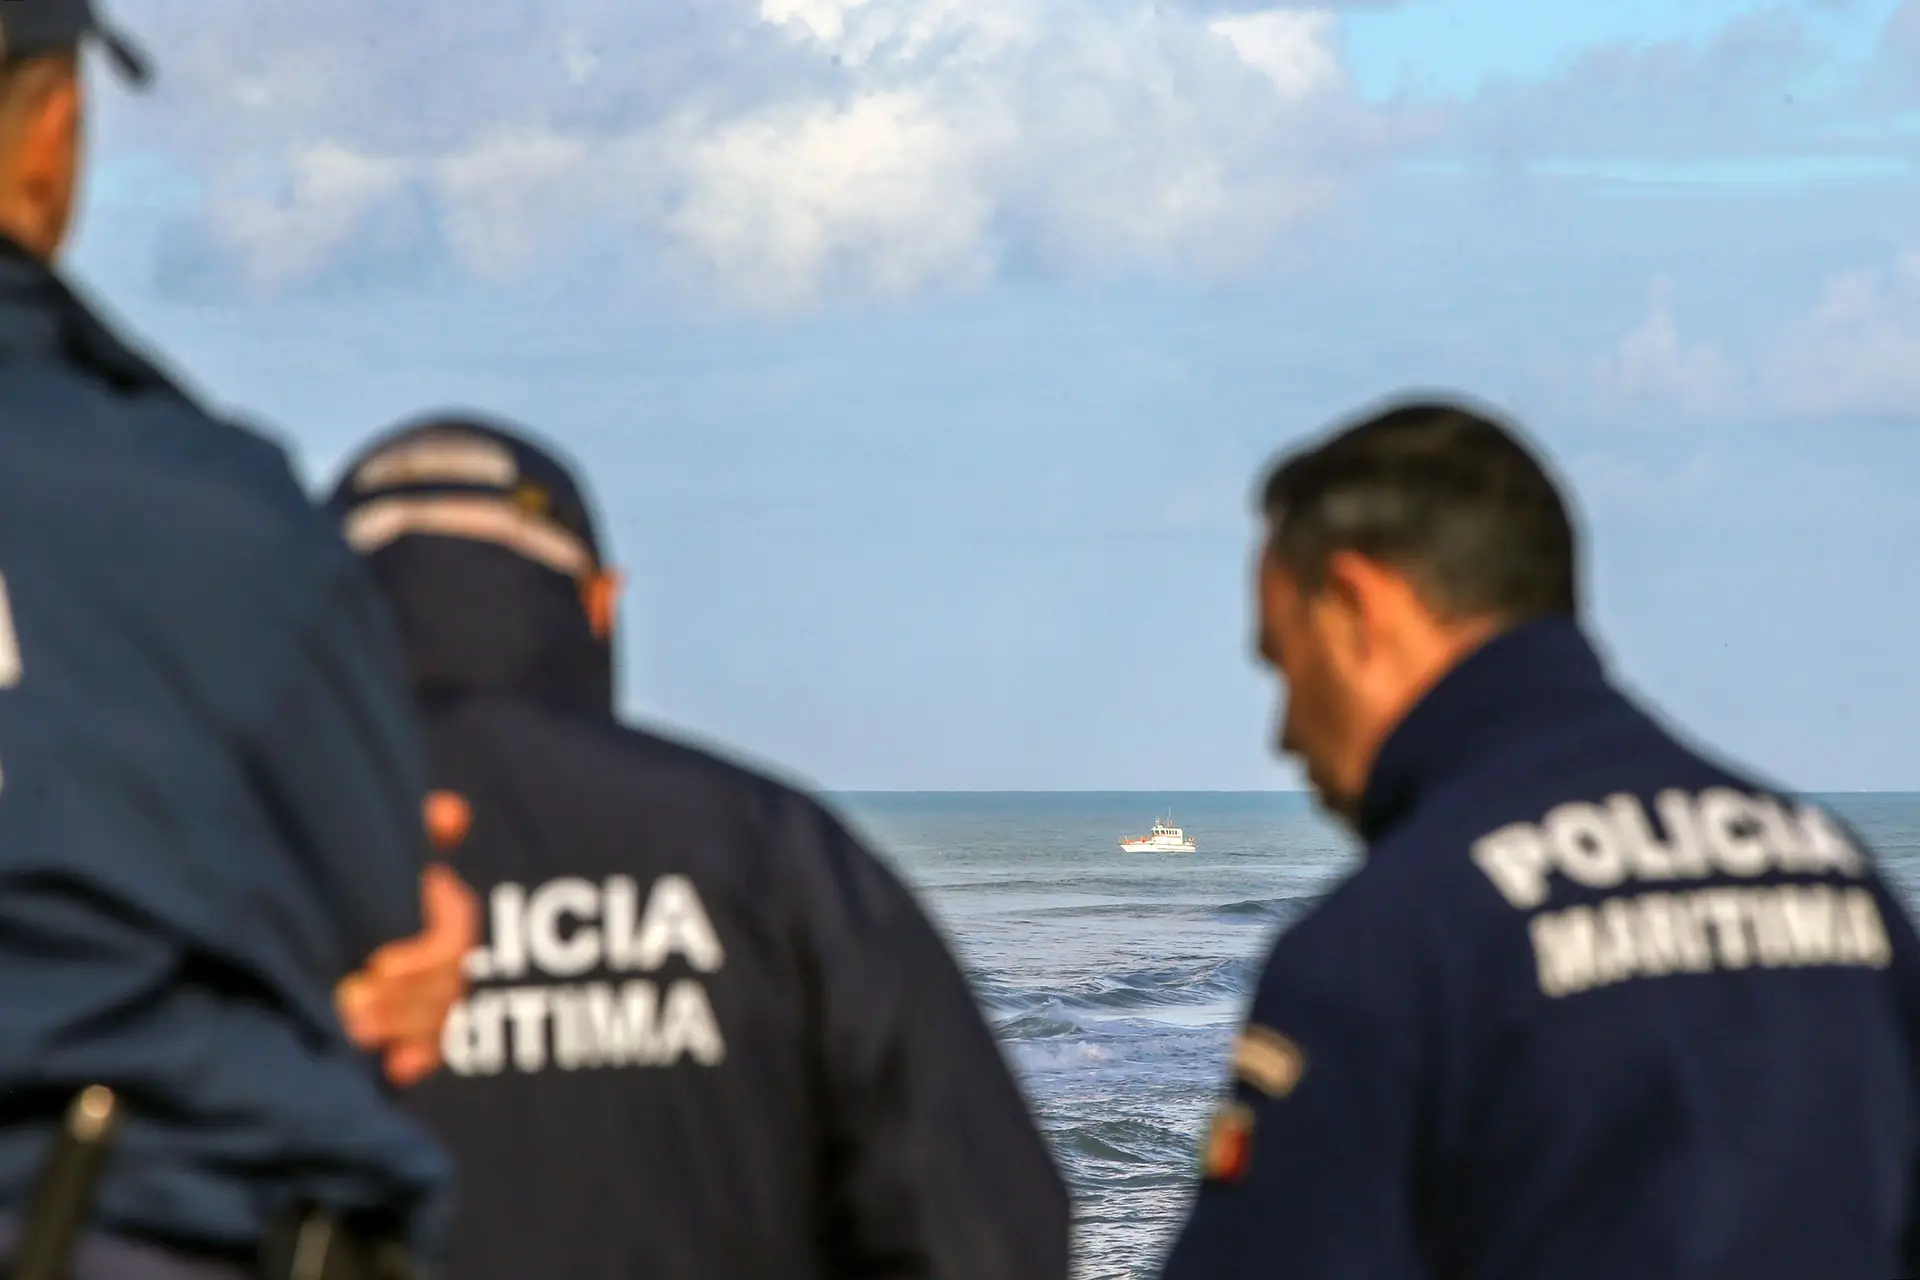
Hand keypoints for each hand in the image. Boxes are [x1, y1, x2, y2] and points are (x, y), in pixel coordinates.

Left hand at [336, 793, 479, 1086]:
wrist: (284, 915)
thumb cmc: (328, 871)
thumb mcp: (356, 845)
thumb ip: (403, 832)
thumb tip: (452, 812)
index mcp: (435, 904)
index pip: (455, 931)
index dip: (426, 953)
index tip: (380, 963)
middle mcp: (437, 947)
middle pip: (449, 981)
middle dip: (406, 998)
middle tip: (354, 1005)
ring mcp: (423, 990)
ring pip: (441, 1016)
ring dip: (406, 1028)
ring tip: (357, 1033)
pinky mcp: (404, 1023)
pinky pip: (429, 1046)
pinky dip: (416, 1058)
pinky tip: (394, 1070)